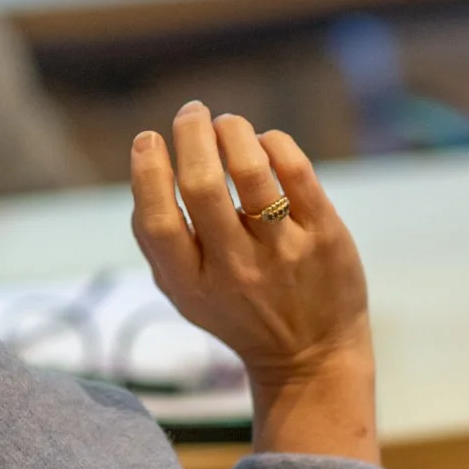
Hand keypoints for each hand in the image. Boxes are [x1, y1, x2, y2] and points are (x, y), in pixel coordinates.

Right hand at [130, 101, 376, 462]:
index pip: (158, 221)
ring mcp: (283, 252)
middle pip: (202, 186)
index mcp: (191, 284)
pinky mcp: (325, 236)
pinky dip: (273, 143)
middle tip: (191, 113)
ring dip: (232, 131)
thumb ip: (158, 241)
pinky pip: (296, 172)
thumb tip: (143, 164)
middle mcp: (235, 269)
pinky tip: (263, 143)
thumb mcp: (185, 293)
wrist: (311, 355)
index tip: (148, 139)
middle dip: (191, 134)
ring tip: (226, 123)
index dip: (147, 172)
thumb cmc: (237, 310)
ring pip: (251, 171)